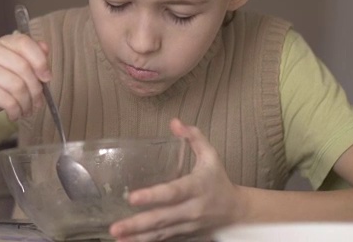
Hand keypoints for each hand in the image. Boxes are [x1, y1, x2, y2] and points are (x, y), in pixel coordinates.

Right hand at [0, 33, 50, 126]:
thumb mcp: (11, 71)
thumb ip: (28, 58)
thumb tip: (45, 48)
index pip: (24, 43)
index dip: (40, 61)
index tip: (47, 77)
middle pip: (24, 67)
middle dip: (36, 89)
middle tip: (37, 102)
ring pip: (18, 86)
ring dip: (27, 103)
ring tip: (26, 110)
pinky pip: (9, 100)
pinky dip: (16, 111)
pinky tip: (14, 114)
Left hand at [109, 118, 246, 240]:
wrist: (237, 211)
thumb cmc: (218, 179)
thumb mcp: (210, 156)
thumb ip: (193, 137)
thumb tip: (175, 122)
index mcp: (197, 187)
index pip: (173, 192)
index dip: (153, 196)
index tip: (132, 198)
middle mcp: (191, 209)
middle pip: (162, 218)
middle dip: (137, 224)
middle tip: (115, 227)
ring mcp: (187, 226)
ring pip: (161, 233)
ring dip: (138, 238)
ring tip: (117, 237)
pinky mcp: (184, 235)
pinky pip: (164, 240)